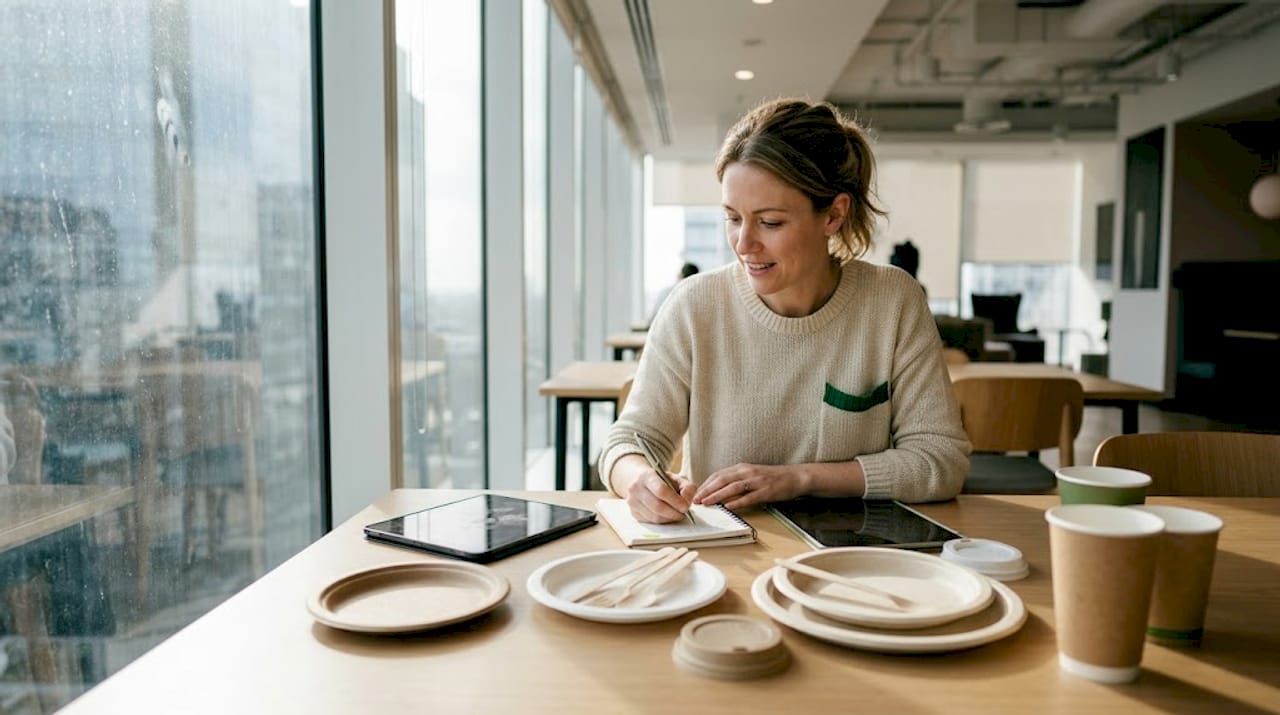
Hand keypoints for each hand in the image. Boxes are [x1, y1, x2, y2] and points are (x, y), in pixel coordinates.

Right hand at [624, 468, 696, 523]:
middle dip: (674, 513)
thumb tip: (687, 501)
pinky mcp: (633, 512)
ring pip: (654, 517)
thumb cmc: (660, 480)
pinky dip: (663, 521)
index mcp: (647, 476)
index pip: (661, 490)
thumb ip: (686, 487)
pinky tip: (668, 516)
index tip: (685, 506)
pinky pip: (651, 521)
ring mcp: (632, 501)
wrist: (639, 480)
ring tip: (677, 514)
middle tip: (683, 514)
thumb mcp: (675, 478)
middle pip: (657, 506)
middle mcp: (636, 488)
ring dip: (669, 518)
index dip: (675, 501)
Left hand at [693, 463, 807, 509]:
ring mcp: (757, 481)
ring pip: (733, 488)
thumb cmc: (772, 478)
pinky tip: (728, 507)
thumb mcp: (752, 475)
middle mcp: (748, 472)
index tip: (696, 493)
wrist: (796, 476)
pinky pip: (749, 497)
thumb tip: (719, 491)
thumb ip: (737, 480)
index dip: (706, 484)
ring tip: (707, 503)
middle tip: (696, 499)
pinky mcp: (766, 491)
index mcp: (742, 468)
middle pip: (722, 480)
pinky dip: (738, 502)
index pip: (719, 474)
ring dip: (718, 495)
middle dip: (707, 490)